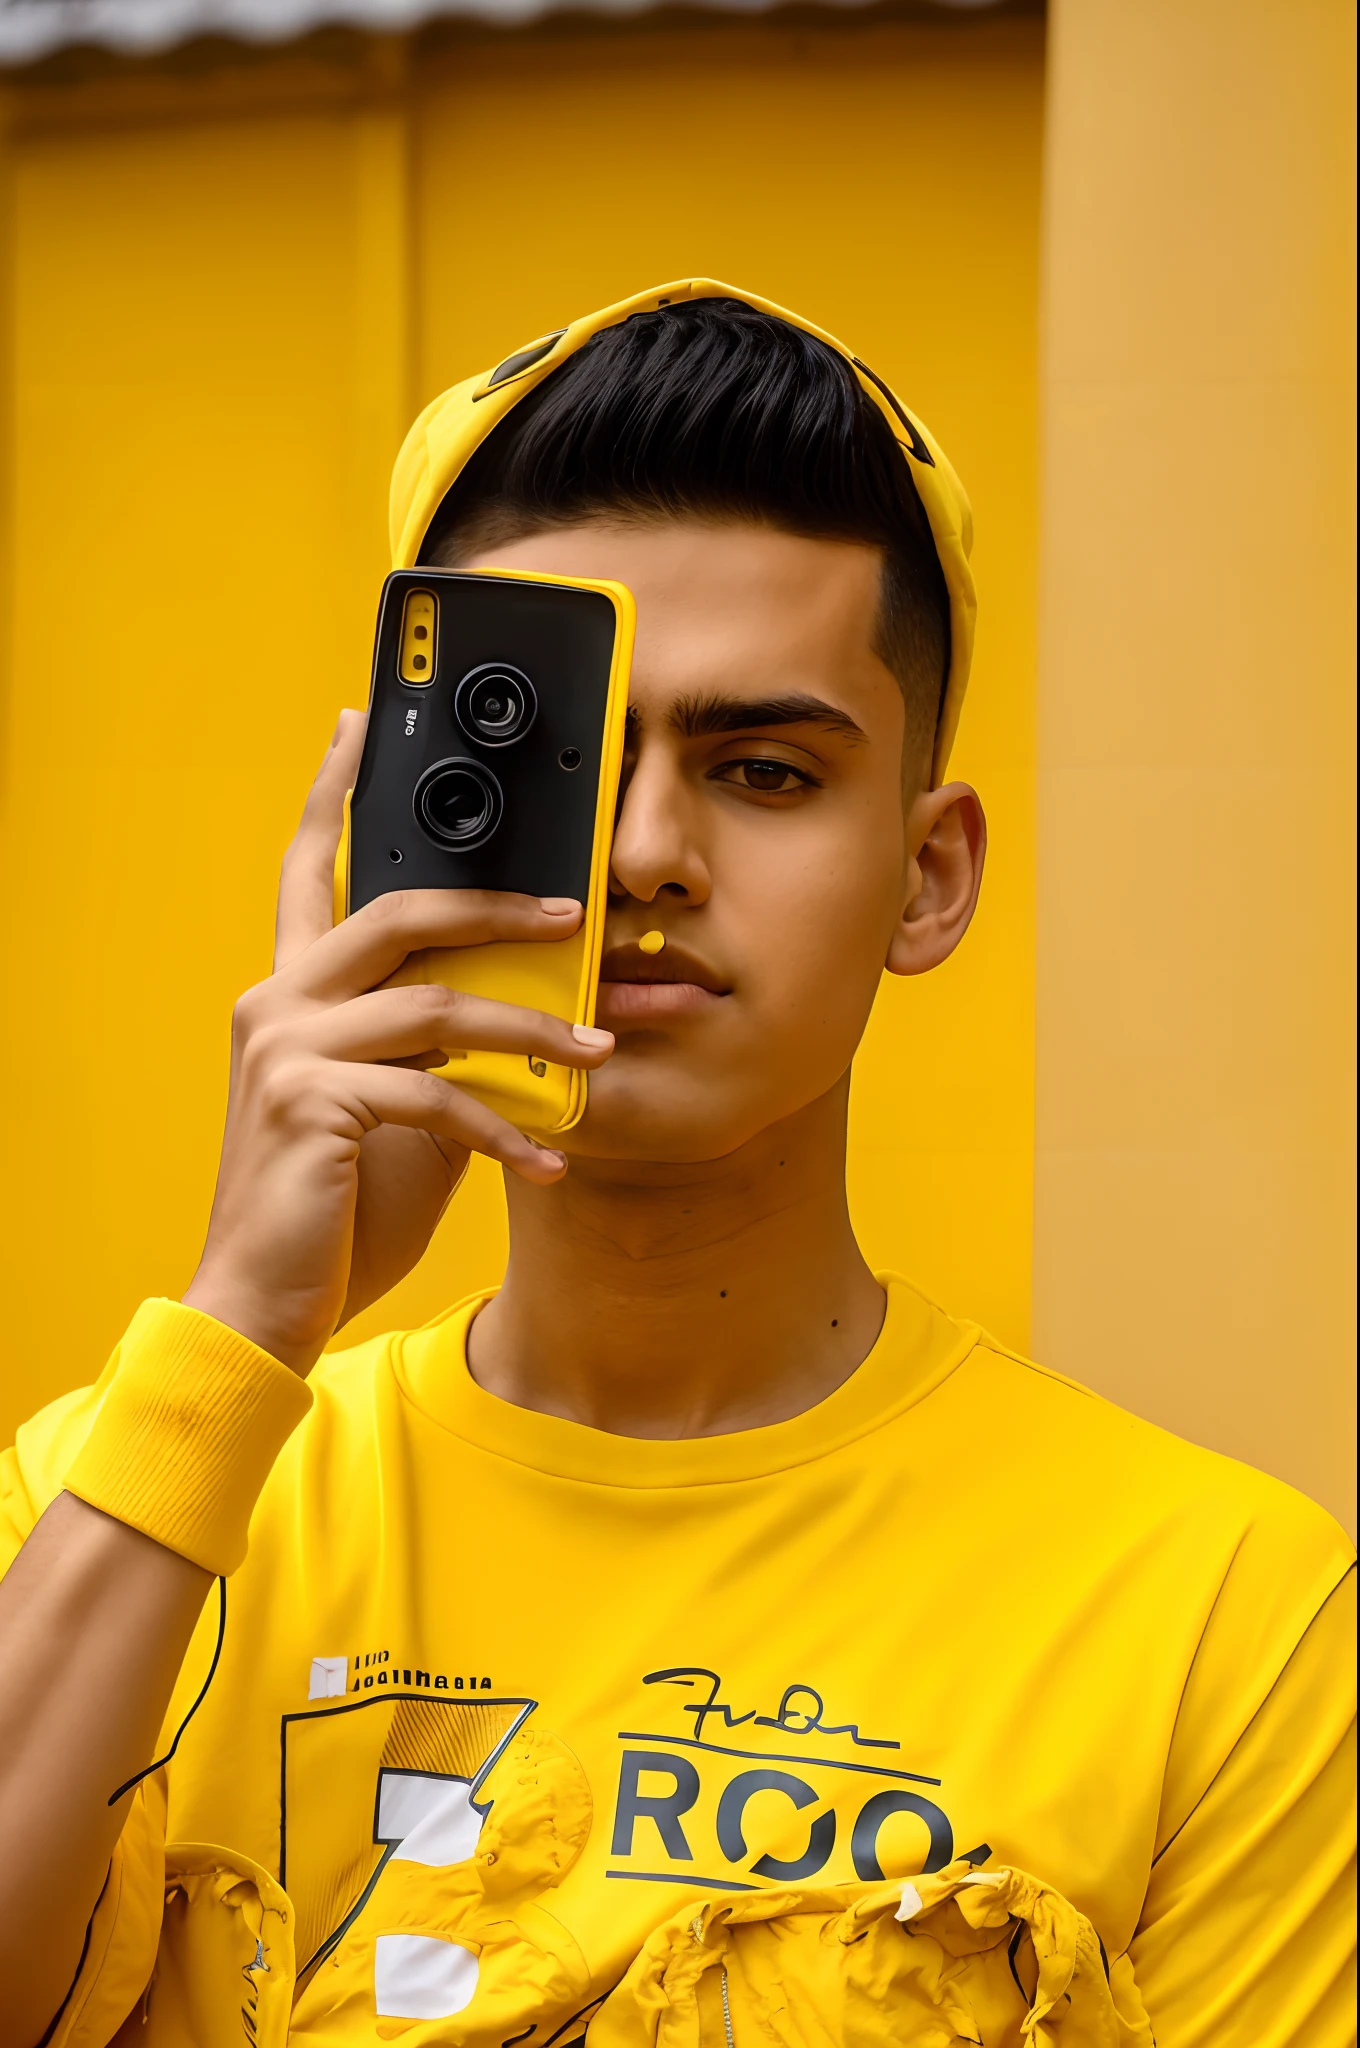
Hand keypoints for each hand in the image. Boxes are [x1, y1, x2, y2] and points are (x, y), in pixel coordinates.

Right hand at [182, 711, 612, 1372]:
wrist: (265, 1300)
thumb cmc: (332, 1206)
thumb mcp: (395, 1109)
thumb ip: (435, 1049)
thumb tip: (525, 1017)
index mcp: (290, 990)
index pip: (309, 869)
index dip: (332, 794)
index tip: (358, 725)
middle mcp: (276, 1001)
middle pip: (402, 913)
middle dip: (504, 909)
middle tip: (579, 917)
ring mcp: (288, 1049)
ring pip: (441, 1007)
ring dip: (536, 1033)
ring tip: (601, 1051)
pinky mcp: (312, 1103)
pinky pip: (440, 1096)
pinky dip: (507, 1129)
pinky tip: (550, 1159)